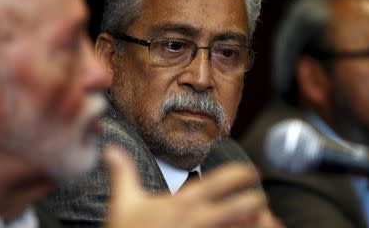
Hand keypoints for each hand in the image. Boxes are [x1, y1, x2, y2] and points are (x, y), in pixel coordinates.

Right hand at [103, 145, 272, 227]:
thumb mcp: (123, 204)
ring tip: (256, 220)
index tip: (249, 173)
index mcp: (186, 202)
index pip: (227, 178)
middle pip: (249, 204)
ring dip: (258, 222)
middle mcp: (202, 220)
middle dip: (257, 200)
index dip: (244, 172)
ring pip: (252, 227)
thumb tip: (110, 148)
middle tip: (255, 201)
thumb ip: (122, 173)